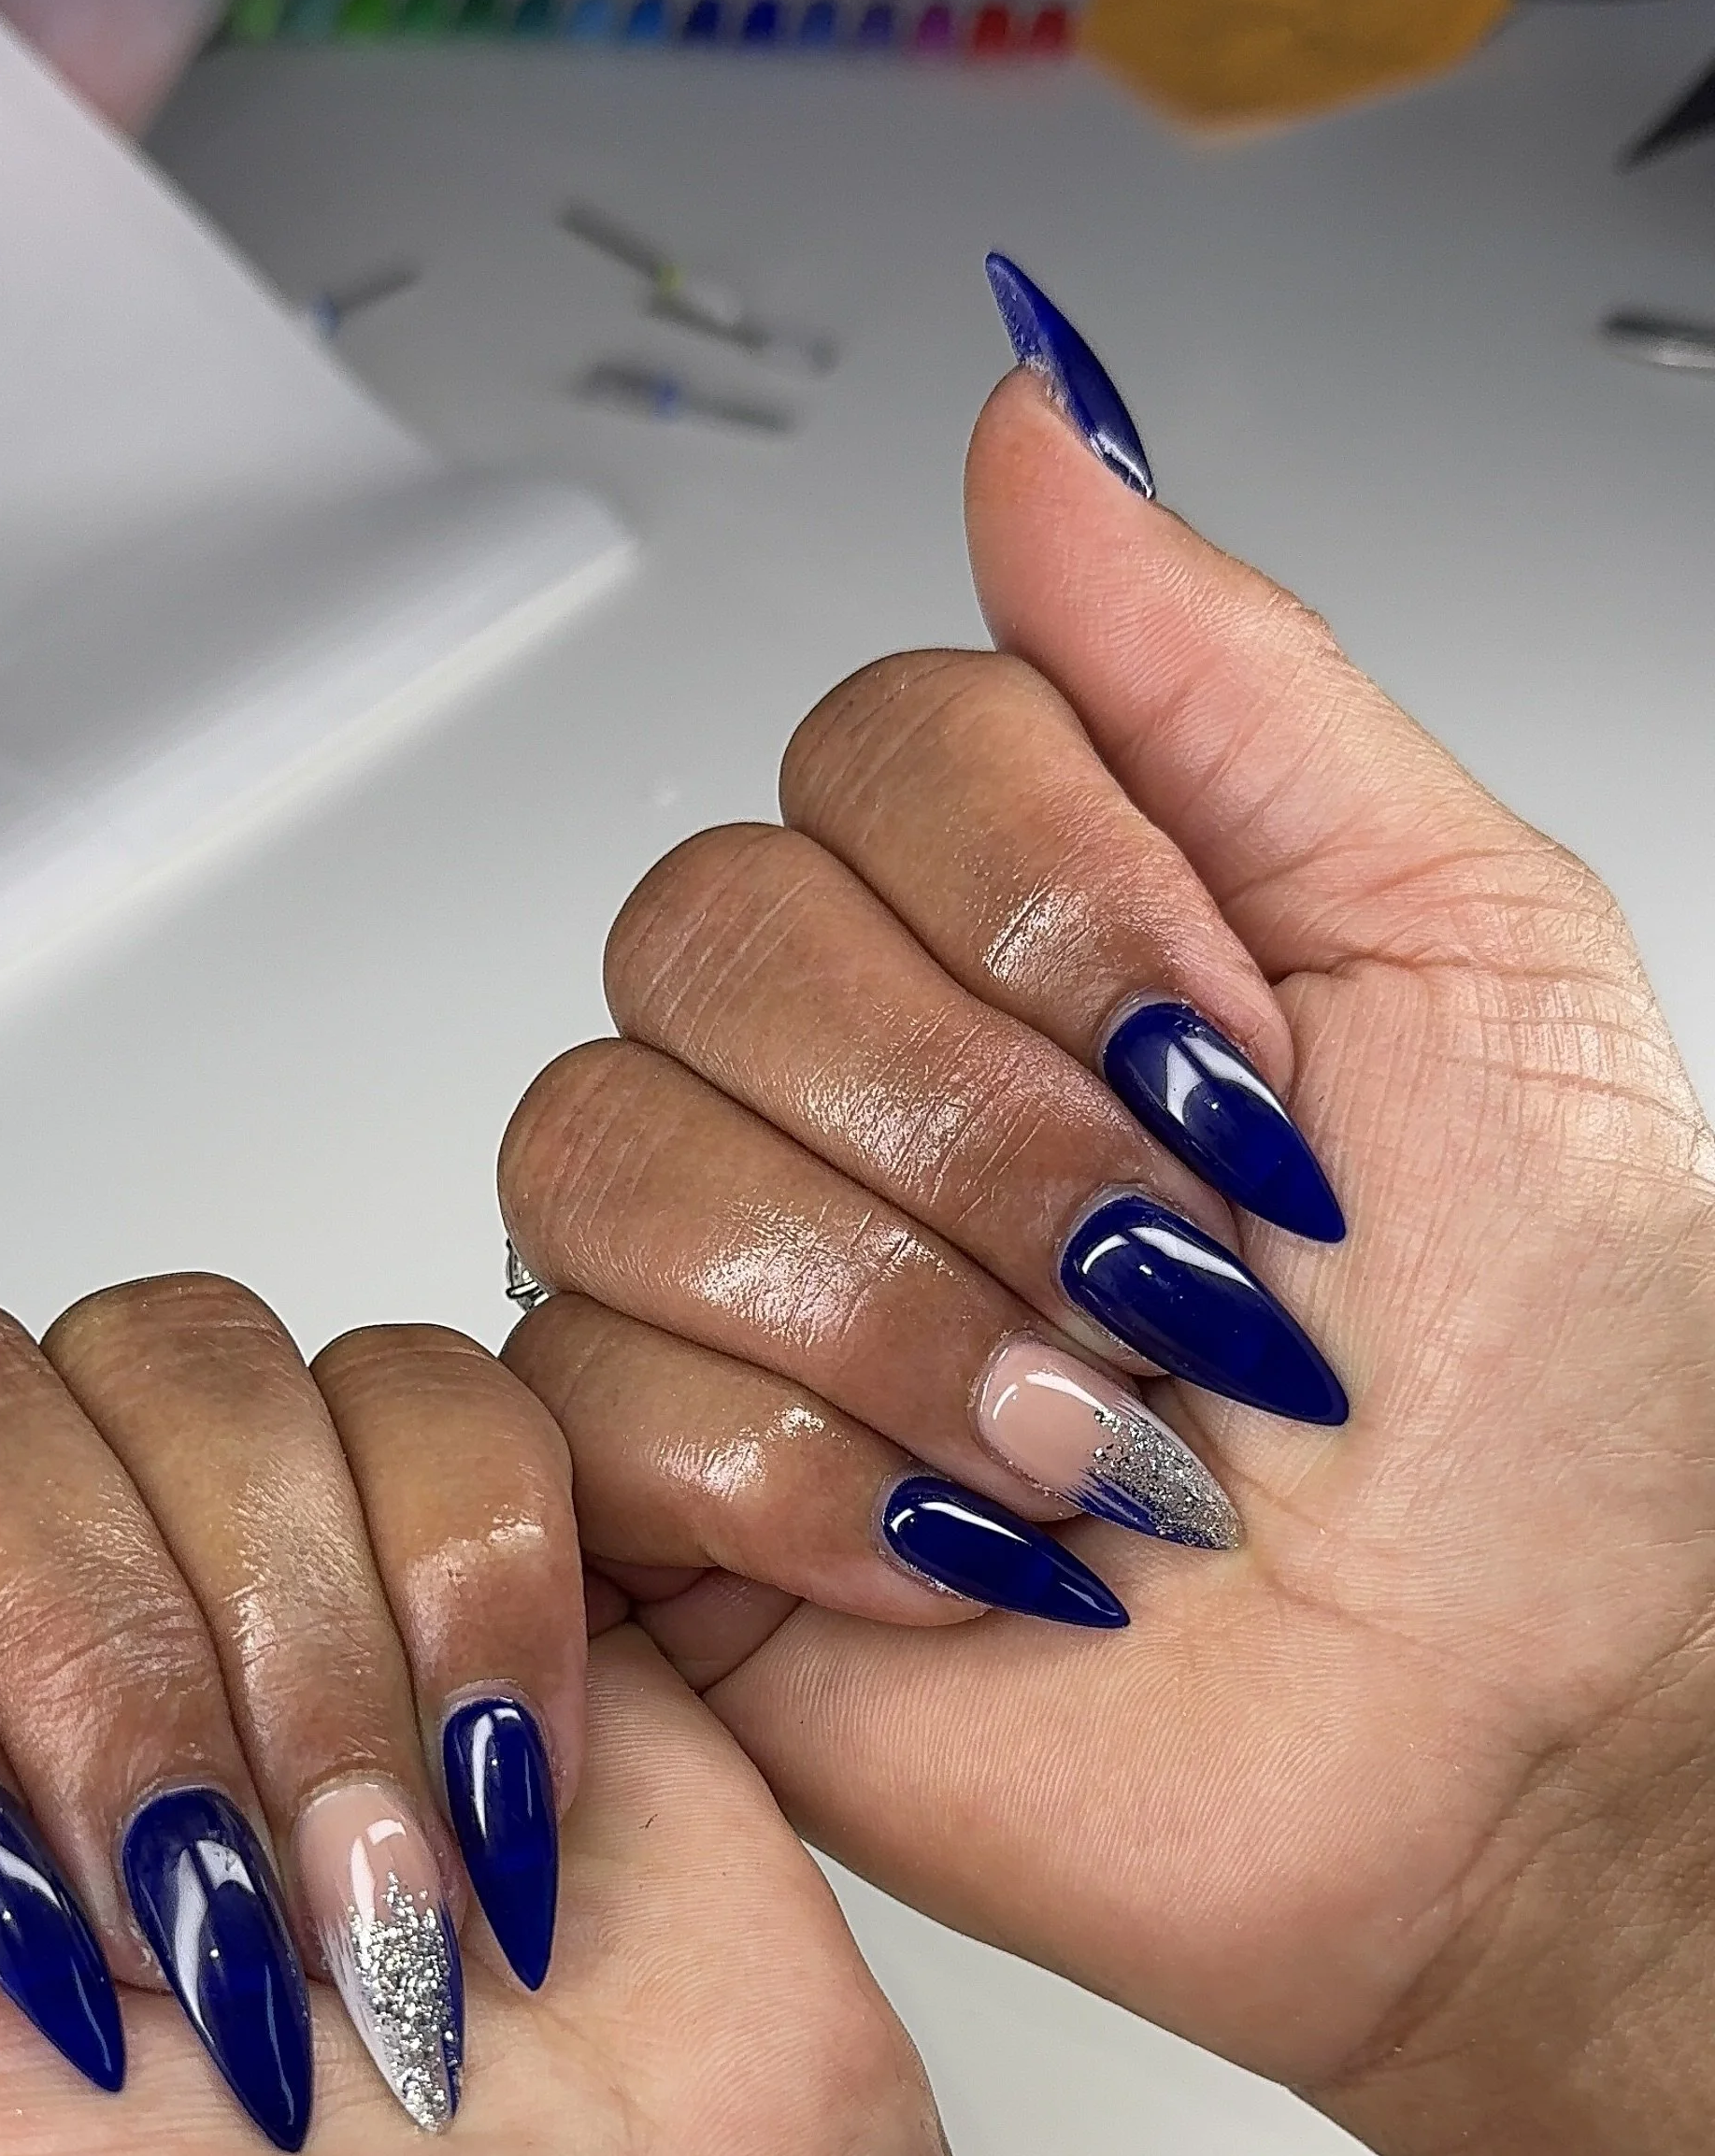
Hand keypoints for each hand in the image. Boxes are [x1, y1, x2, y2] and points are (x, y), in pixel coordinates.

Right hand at [501, 366, 1714, 2155]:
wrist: (1538, 1741)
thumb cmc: (1563, 1394)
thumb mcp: (1471, 951)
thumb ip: (1224, 678)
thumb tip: (1033, 414)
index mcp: (1033, 940)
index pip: (868, 743)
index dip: (1042, 890)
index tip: (1239, 1057)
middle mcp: (860, 1098)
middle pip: (707, 931)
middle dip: (988, 1119)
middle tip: (1183, 1271)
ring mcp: (747, 1308)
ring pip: (609, 1154)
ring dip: (909, 1312)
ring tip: (1105, 1443)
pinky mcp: (673, 1526)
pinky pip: (591, 1401)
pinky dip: (815, 1487)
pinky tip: (989, 1558)